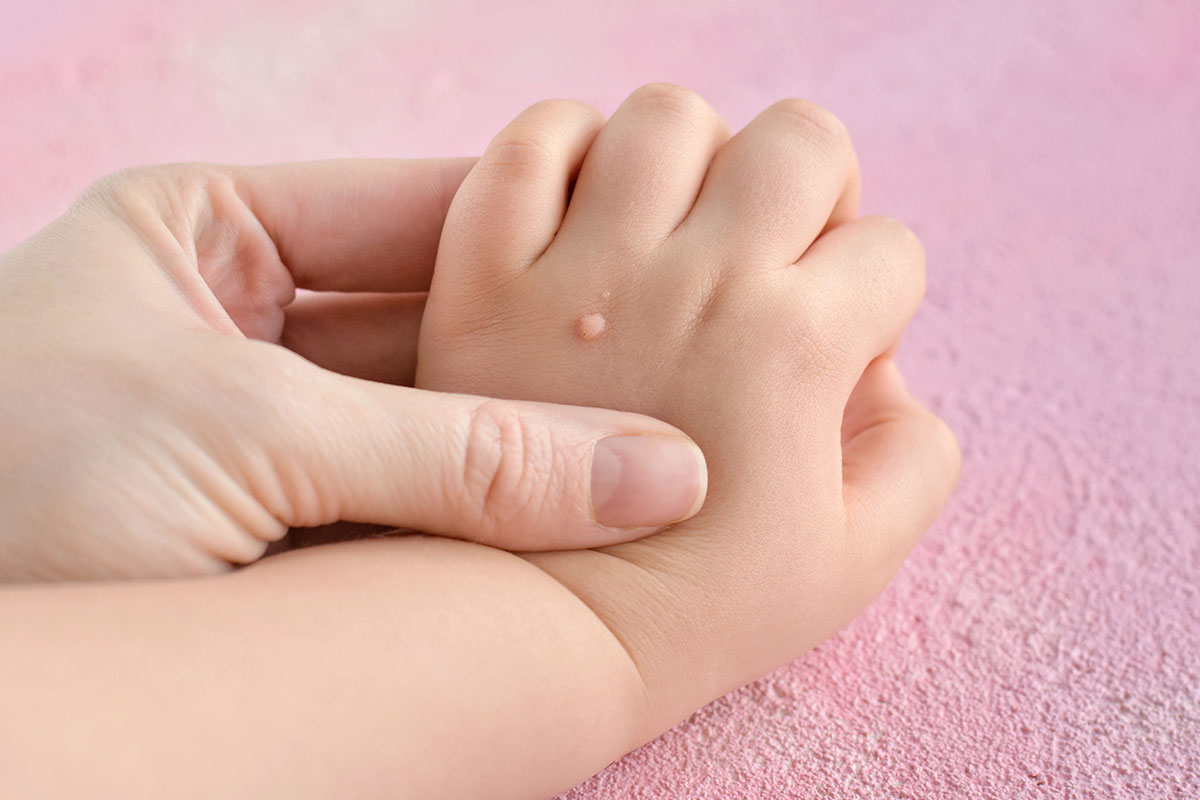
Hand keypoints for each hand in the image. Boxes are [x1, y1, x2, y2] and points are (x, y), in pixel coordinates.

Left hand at [0, 160, 706, 581]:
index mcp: (209, 236)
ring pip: (434, 429)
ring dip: (527, 456)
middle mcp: (244, 328)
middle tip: (679, 375)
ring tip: (654, 462)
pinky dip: (484, 534)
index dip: (541, 231)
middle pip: (437, 324)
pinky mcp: (278, 539)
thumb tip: (656, 474)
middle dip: (546, 359)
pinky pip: (410, 518)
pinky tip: (576, 536)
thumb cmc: (10, 495)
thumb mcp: (239, 435)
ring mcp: (265, 436)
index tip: (658, 254)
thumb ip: (458, 455)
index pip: (415, 211)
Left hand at [419, 86, 960, 725]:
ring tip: (680, 228)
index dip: (877, 296)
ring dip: (695, 162)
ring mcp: (581, 267)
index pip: (890, 249)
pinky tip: (584, 210)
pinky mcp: (482, 270)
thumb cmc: (697, 608)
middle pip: (803, 141)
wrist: (536, 634)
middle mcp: (695, 280)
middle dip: (816, 191)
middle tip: (779, 256)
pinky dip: (564, 153)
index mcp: (793, 343)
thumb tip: (886, 369)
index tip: (836, 346)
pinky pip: (531, 144)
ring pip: (670, 120)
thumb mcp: (851, 560)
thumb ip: (913, 453)